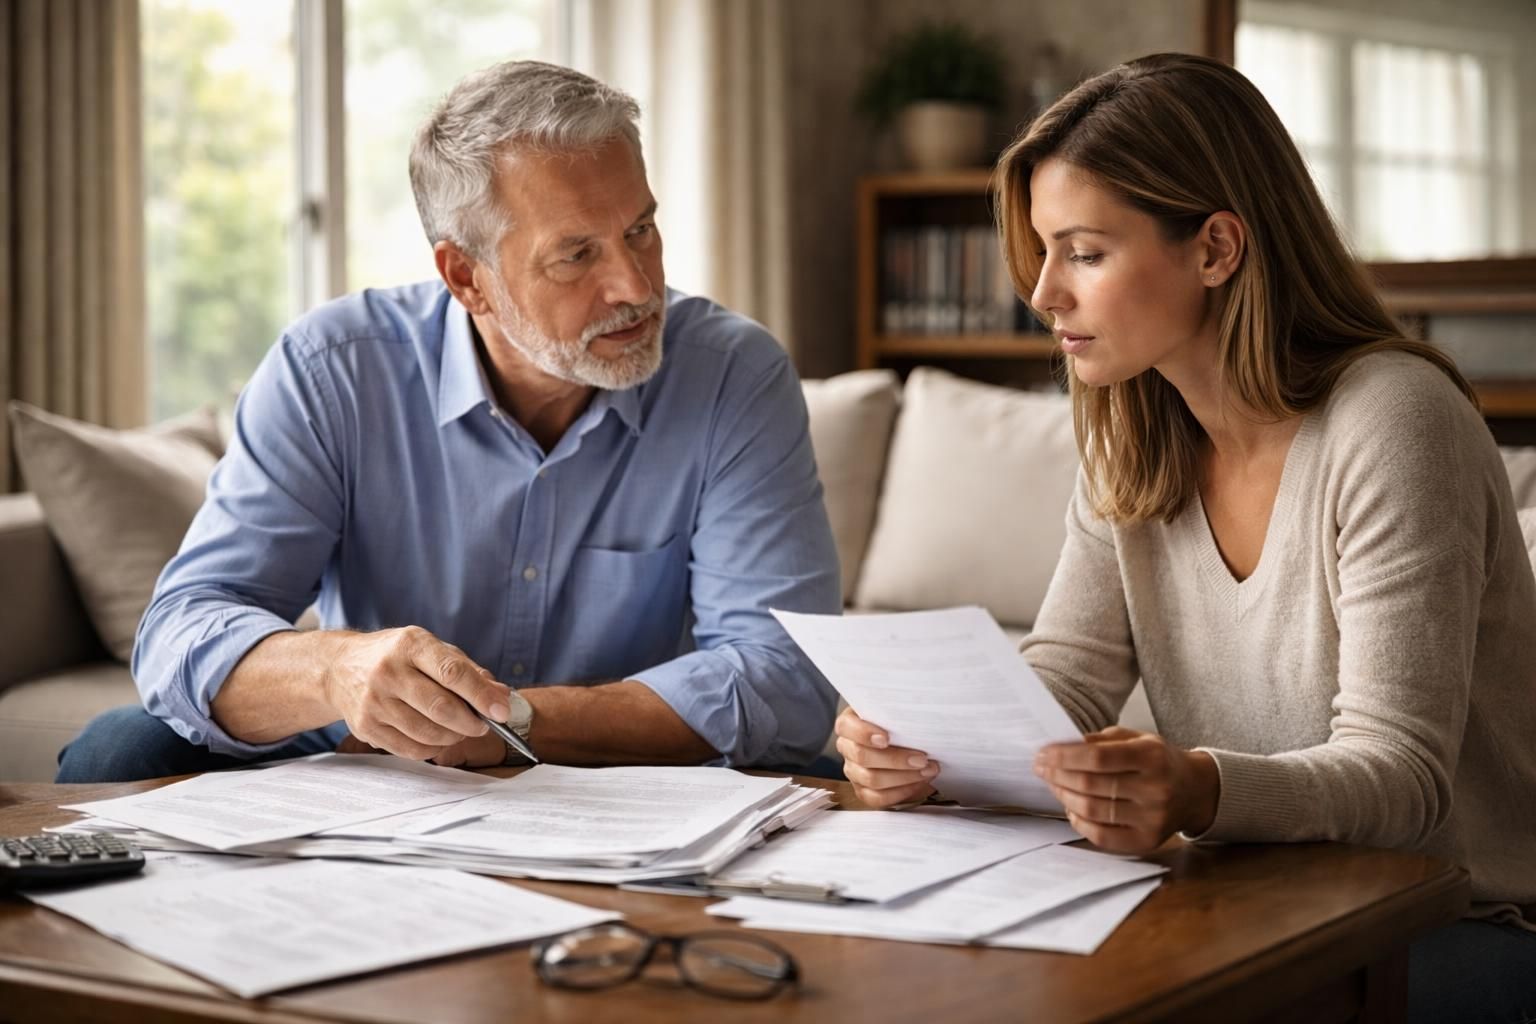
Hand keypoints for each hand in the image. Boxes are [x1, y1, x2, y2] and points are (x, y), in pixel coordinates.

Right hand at [320, 626, 510, 761]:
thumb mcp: (430, 648)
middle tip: (484, 726)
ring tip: (461, 731)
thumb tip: (501, 696)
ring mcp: (373, 701)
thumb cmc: (396, 656)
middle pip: (440, 708)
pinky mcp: (365, 726)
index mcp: (410, 644)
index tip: (501, 711)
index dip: (481, 695)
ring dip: (454, 737)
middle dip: (471, 723)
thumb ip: (467, 670)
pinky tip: (439, 738)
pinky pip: (409, 748)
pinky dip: (433, 748)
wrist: (339, 667)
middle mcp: (388, 671)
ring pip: (427, 733)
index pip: (452, 672)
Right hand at [834, 706, 939, 808]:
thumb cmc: (895, 722)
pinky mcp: (863, 790)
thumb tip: (920, 720)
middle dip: (896, 760)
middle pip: (862, 757)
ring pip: (872, 780)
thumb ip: (897, 713)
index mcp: (848, 724)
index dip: (864, 734)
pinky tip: (919, 783)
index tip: (886, 738)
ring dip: (905, 777)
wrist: (899, 738)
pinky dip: (901, 792)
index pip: (846, 728)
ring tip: (928, 770)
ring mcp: (853, 771)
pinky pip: (878, 798)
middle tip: (922, 759)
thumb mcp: (892, 711)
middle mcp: (847, 748)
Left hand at [1032, 726, 1219, 853]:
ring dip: (1064, 796)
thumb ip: (1101, 741)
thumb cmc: (1159, 761)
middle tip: (1041, 768)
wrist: (1195, 791)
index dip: (1064, 756)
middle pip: (1091, 784)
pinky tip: (1071, 807)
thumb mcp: (1137, 738)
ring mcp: (1153, 818)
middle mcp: (1155, 789)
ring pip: (1092, 810)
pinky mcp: (1147, 841)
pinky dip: (1079, 821)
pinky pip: (1102, 836)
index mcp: (1152, 756)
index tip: (1042, 754)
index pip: (1097, 757)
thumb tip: (1062, 746)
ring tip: (1054, 785)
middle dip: (1057, 775)